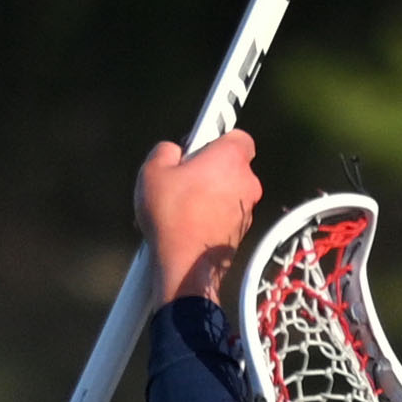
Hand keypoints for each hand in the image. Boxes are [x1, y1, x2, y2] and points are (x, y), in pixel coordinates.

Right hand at [136, 129, 262, 305]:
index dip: (218, 136)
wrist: (187, 265)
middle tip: (182, 174)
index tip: (200, 141)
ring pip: (228, 191)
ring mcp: (247, 210)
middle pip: (230, 165)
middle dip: (209, 166)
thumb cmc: (172, 215)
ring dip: (209, 192)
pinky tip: (187, 222)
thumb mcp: (153, 170)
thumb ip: (166, 149)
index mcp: (231, 158)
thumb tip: (174, 151)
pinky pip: (225, 213)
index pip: (238, 135)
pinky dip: (211, 214)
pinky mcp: (241, 232)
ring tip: (180, 203)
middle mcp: (247, 182)